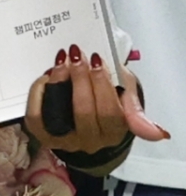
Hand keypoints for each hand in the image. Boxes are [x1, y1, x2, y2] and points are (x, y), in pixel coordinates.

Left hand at [25, 43, 167, 156]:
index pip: (108, 111)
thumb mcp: (127, 98)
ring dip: (58, 84)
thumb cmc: (110, 101)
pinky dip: (37, 95)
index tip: (96, 58)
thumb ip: (135, 108)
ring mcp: (64, 140)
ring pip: (57, 115)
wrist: (89, 120)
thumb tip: (161, 134)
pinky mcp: (43, 136)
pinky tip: (45, 78)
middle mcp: (89, 141)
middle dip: (79, 78)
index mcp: (114, 131)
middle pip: (83, 111)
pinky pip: (35, 117)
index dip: (101, 83)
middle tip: (76, 54)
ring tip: (61, 62)